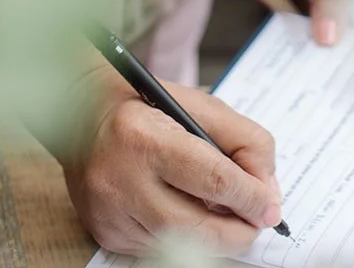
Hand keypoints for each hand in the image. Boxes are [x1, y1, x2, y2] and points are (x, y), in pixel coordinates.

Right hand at [63, 59, 281, 255]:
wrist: (81, 115)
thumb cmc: (148, 107)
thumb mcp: (199, 105)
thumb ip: (242, 140)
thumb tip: (267, 189)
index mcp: (146, 136)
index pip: (214, 180)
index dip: (251, 198)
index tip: (271, 206)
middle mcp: (122, 179)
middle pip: (197, 228)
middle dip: (238, 230)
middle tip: (257, 222)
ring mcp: (111, 212)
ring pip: (179, 244)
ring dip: (213, 238)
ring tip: (228, 217)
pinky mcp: (106, 233)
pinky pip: (157, 248)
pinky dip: (183, 238)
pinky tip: (190, 217)